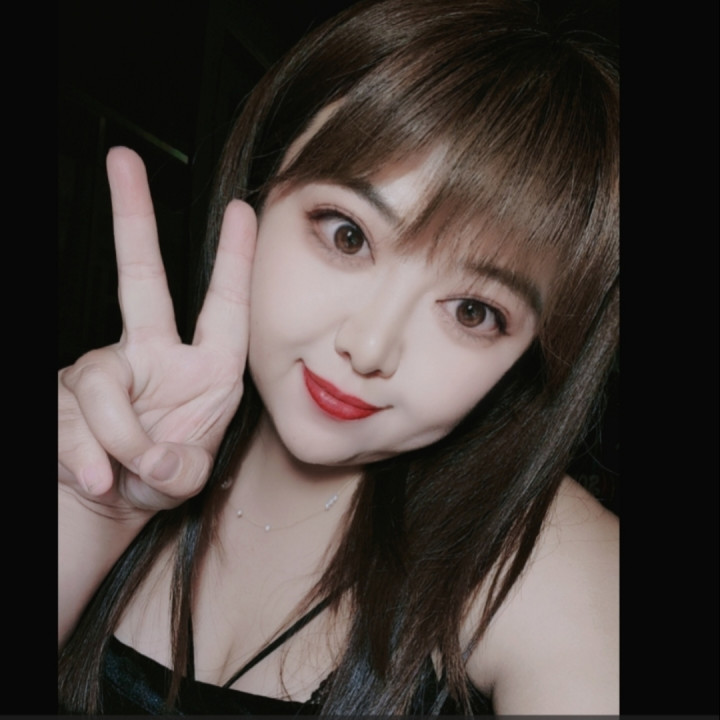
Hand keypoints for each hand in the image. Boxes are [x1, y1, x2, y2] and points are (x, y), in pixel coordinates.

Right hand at [58, 147, 255, 513]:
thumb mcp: (187, 477)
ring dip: (115, 437)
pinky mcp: (64, 395)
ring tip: (120, 473)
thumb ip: (181, 469)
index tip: (243, 210)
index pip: (222, 306)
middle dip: (133, 218)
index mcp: (203, 368)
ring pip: (100, 384)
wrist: (113, 499)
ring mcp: (104, 370)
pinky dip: (85, 457)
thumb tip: (153, 456)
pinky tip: (97, 477)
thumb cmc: (163, 473)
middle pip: (141, 278)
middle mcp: (152, 355)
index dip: (234, 260)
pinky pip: (71, 420)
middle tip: (122, 160)